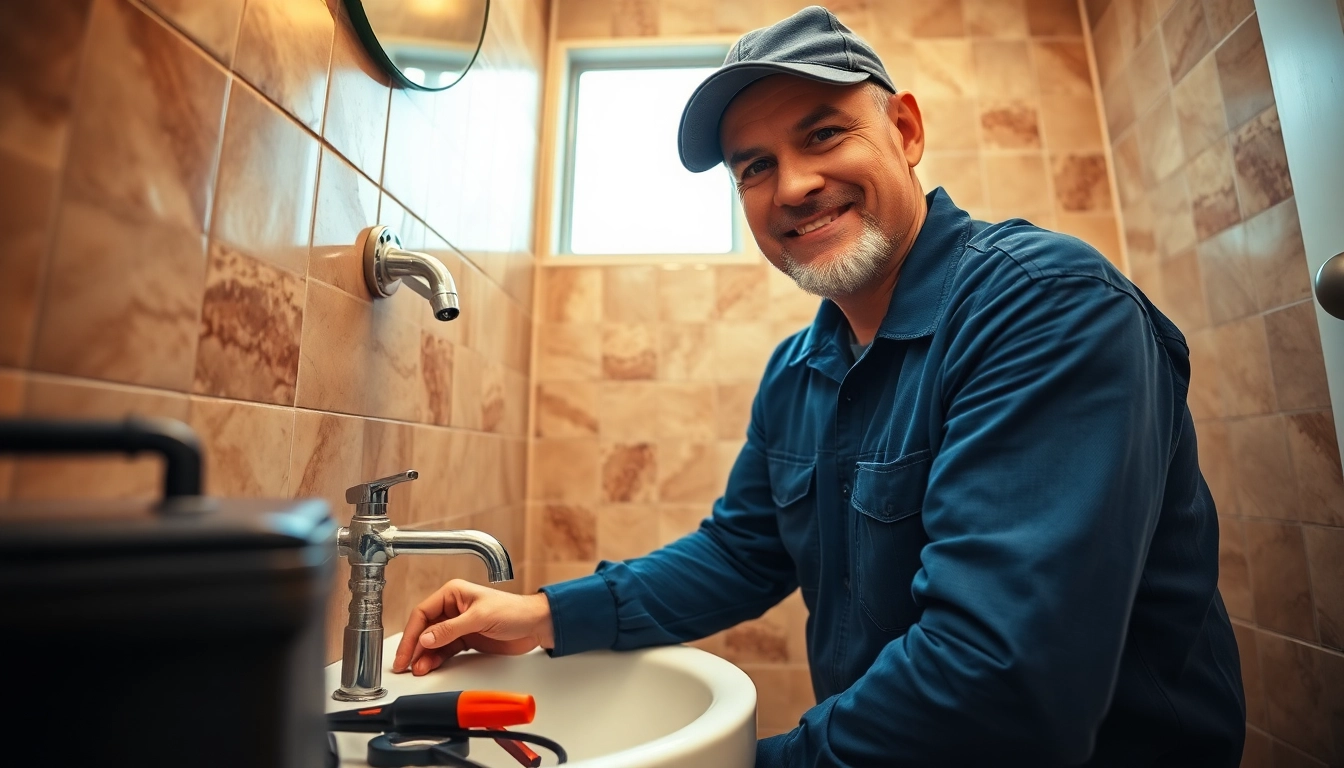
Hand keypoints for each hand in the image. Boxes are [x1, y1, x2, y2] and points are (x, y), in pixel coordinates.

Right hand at [392, 579, 555, 675]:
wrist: (535, 626)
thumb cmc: (514, 611)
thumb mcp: (479, 618)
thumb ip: (450, 629)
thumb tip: (426, 638)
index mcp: (453, 594)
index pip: (423, 613)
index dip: (412, 633)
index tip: (405, 651)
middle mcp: (453, 608)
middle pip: (425, 628)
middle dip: (414, 647)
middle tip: (404, 664)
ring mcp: (459, 625)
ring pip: (433, 641)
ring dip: (424, 655)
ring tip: (417, 669)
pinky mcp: (466, 639)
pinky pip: (445, 650)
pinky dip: (436, 659)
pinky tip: (429, 666)